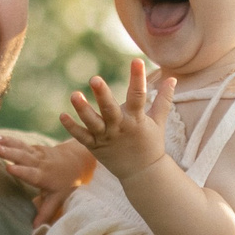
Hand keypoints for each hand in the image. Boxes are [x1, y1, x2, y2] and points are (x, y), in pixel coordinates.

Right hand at [0, 131, 95, 230]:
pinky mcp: (32, 147)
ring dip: (7, 143)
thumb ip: (45, 212)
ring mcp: (36, 153)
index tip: (9, 168)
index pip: (32, 174)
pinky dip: (8, 139)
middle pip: (24, 157)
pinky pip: (19, 143)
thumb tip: (34, 229)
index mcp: (44, 177)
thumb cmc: (65, 183)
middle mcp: (40, 163)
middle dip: (10, 153)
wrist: (75, 161)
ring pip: (21, 147)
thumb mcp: (58, 199)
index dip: (21, 171)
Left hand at [60, 60, 174, 180]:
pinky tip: (62, 115)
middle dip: (103, 95)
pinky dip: (72, 127)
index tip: (137, 61)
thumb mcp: (159, 122)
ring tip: (74, 95)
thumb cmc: (151, 144)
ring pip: (93, 123)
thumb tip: (172, 78)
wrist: (142, 174)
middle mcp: (120, 127)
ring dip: (83, 110)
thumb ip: (164, 99)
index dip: (138, 78)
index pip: (138, 96)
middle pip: (110, 110)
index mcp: (137, 120)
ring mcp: (106, 137)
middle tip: (94, 78)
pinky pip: (82, 137)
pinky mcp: (95, 147)